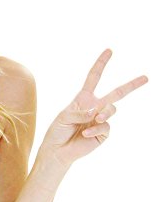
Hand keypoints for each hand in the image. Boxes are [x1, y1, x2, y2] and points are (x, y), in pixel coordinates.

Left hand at [38, 49, 147, 168]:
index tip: (109, 50)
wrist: (57, 151)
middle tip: (146, 77)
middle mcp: (94, 107)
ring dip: (104, 113)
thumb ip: (79, 112)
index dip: (101, 64)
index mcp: (83, 99)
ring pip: (111, 109)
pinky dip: (95, 129)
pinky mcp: (102, 133)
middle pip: (116, 93)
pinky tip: (85, 133)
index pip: (93, 78)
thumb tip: (96, 112)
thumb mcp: (63, 117)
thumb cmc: (57, 132)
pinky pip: (105, 126)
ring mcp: (100, 120)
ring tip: (96, 118)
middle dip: (131, 85)